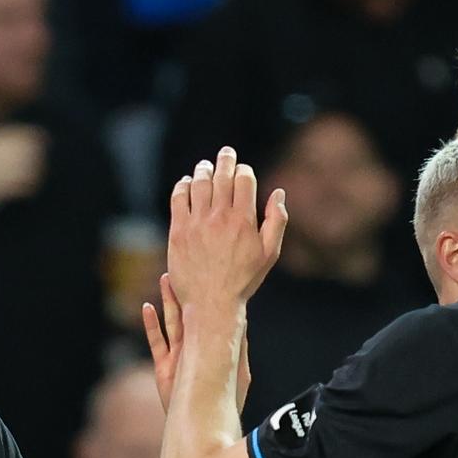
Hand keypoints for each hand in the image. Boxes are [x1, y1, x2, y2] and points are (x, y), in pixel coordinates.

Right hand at [142, 273, 251, 414]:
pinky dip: (151, 325)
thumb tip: (243, 320)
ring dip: (168, 301)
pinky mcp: (164, 369)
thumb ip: (238, 347)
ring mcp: (179, 357)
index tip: (212, 274)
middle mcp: (195, 347)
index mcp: (214, 345)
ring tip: (166, 279)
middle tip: (185, 267)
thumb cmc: (227, 402)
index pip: (211, 314)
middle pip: (189, 312)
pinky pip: (156, 342)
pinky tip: (147, 308)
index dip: (210, 295)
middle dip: (187, 290)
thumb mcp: (239, 372)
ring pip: (172, 322)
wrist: (206, 424)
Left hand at [166, 146, 286, 314]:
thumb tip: (278, 193)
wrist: (211, 303)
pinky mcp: (178, 232)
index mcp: (244, 220)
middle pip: (222, 176)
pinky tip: (186, 183)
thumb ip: (276, 221)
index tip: (242, 170)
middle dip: (225, 160)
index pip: (244, 180)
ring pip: (199, 184)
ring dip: (203, 170)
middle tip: (226, 153)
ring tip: (205, 167)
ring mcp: (197, 223)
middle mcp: (220, 217)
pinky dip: (183, 186)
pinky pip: (178, 199)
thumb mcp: (269, 253)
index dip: (244, 170)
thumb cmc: (243, 281)